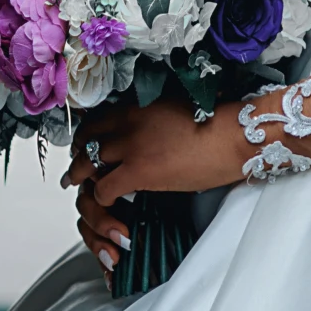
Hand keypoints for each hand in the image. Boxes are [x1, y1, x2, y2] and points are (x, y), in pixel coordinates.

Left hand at [62, 94, 249, 275]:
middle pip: (86, 141)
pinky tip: (106, 204)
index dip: (87, 135)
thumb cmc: (217, 125)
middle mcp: (127, 123)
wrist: (233, 135)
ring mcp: (130, 147)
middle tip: (76, 169)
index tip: (86, 144)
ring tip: (78, 186)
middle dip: (78, 157)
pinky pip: (104, 189)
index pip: (97, 120)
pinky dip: (100, 199)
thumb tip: (151, 132)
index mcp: (138, 107)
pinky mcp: (138, 171)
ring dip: (82, 178)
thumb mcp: (176, 111)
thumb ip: (155, 120)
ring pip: (87, 165)